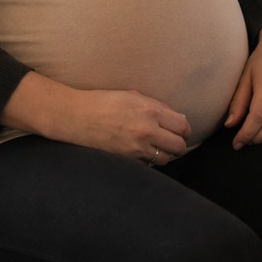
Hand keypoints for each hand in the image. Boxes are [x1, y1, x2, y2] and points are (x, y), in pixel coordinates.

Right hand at [1, 72, 190, 165]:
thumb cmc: (104, 102)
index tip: (182, 131)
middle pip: (179, 146)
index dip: (185, 130)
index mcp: (150, 111)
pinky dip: (150, 161)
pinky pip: (149, 165)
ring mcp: (136, 148)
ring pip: (166, 159)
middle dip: (180, 144)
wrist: (76, 117)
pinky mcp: (126, 160)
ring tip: (159, 148)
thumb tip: (177, 118)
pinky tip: (145, 153)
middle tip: (174, 141)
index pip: (183, 126)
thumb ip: (157, 107)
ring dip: (166, 154)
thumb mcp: (134, 96)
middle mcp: (147, 130)